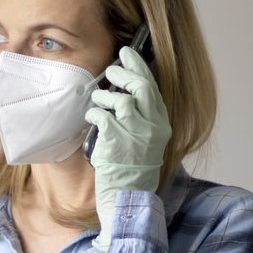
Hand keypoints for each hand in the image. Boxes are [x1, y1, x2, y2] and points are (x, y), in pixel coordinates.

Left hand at [84, 46, 170, 251]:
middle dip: (123, 73)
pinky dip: (94, 111)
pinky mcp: (116, 142)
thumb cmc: (132, 170)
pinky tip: (92, 116)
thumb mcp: (146, 142)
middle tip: (111, 71)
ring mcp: (135, 134)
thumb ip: (142, 117)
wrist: (127, 197)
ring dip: (105, 94)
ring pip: (121, 99)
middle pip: (141, 86)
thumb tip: (126, 91)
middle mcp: (152, 127)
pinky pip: (102, 115)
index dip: (138, 66)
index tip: (127, 54)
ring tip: (98, 98)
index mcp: (161, 124)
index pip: (152, 86)